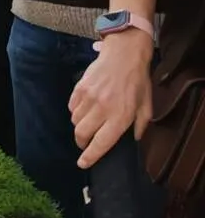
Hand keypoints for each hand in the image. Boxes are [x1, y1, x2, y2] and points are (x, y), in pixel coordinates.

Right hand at [70, 30, 153, 167]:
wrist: (123, 54)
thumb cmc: (137, 82)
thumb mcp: (146, 106)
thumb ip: (140, 126)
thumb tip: (133, 140)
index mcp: (120, 117)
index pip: (101, 143)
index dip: (90, 156)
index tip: (83, 164)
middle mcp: (102, 109)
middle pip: (82, 134)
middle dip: (81, 142)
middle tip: (85, 144)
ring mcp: (88, 98)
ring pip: (75, 121)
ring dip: (79, 126)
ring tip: (88, 123)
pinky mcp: (79, 89)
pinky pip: (72, 107)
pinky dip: (75, 112)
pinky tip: (84, 109)